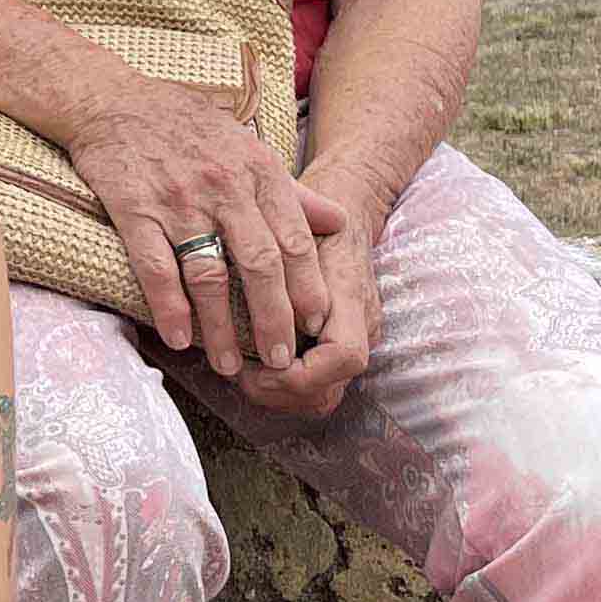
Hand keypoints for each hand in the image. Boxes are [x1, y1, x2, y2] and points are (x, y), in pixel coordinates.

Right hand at [66, 77, 346, 380]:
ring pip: (209, 275)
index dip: (308, 286)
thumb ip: (292, 191)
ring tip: (231, 366)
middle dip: (274, 318)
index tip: (318, 324)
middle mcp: (224, 187)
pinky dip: (170, 308)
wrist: (113, 102)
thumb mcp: (248, 147)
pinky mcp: (134, 209)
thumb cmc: (186, 128)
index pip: (294, 239)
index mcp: (258, 171)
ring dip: (222, 327)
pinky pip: (157, 268)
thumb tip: (338, 222)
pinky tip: (180, 339)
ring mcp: (178, 200)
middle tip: (283, 360)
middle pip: (259, 264)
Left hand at [229, 188, 381, 420]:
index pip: (343, 357)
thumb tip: (249, 296)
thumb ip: (278, 260)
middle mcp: (361, 325)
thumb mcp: (295, 223)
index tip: (255, 364)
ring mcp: (355, 338)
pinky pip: (316, 384)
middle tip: (238, 374)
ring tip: (241, 373)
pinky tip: (254, 367)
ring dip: (278, 394)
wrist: (344, 204)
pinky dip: (283, 386)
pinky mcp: (340, 343)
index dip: (298, 373)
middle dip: (278, 392)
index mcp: (351, 296)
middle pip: (328, 391)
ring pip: (321, 396)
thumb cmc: (315, 211)